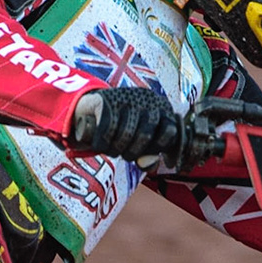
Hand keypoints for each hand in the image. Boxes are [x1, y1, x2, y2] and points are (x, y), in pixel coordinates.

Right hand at [70, 87, 184, 171]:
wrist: (92, 109)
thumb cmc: (122, 128)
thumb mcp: (139, 142)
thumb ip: (148, 155)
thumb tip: (148, 164)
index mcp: (161, 108)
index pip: (169, 130)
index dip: (159, 148)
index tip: (148, 158)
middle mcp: (146, 99)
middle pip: (145, 135)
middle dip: (133, 152)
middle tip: (125, 155)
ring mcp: (126, 97)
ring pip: (125, 134)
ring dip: (116, 150)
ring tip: (112, 150)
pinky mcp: (105, 99)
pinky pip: (107, 129)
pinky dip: (102, 143)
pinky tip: (99, 145)